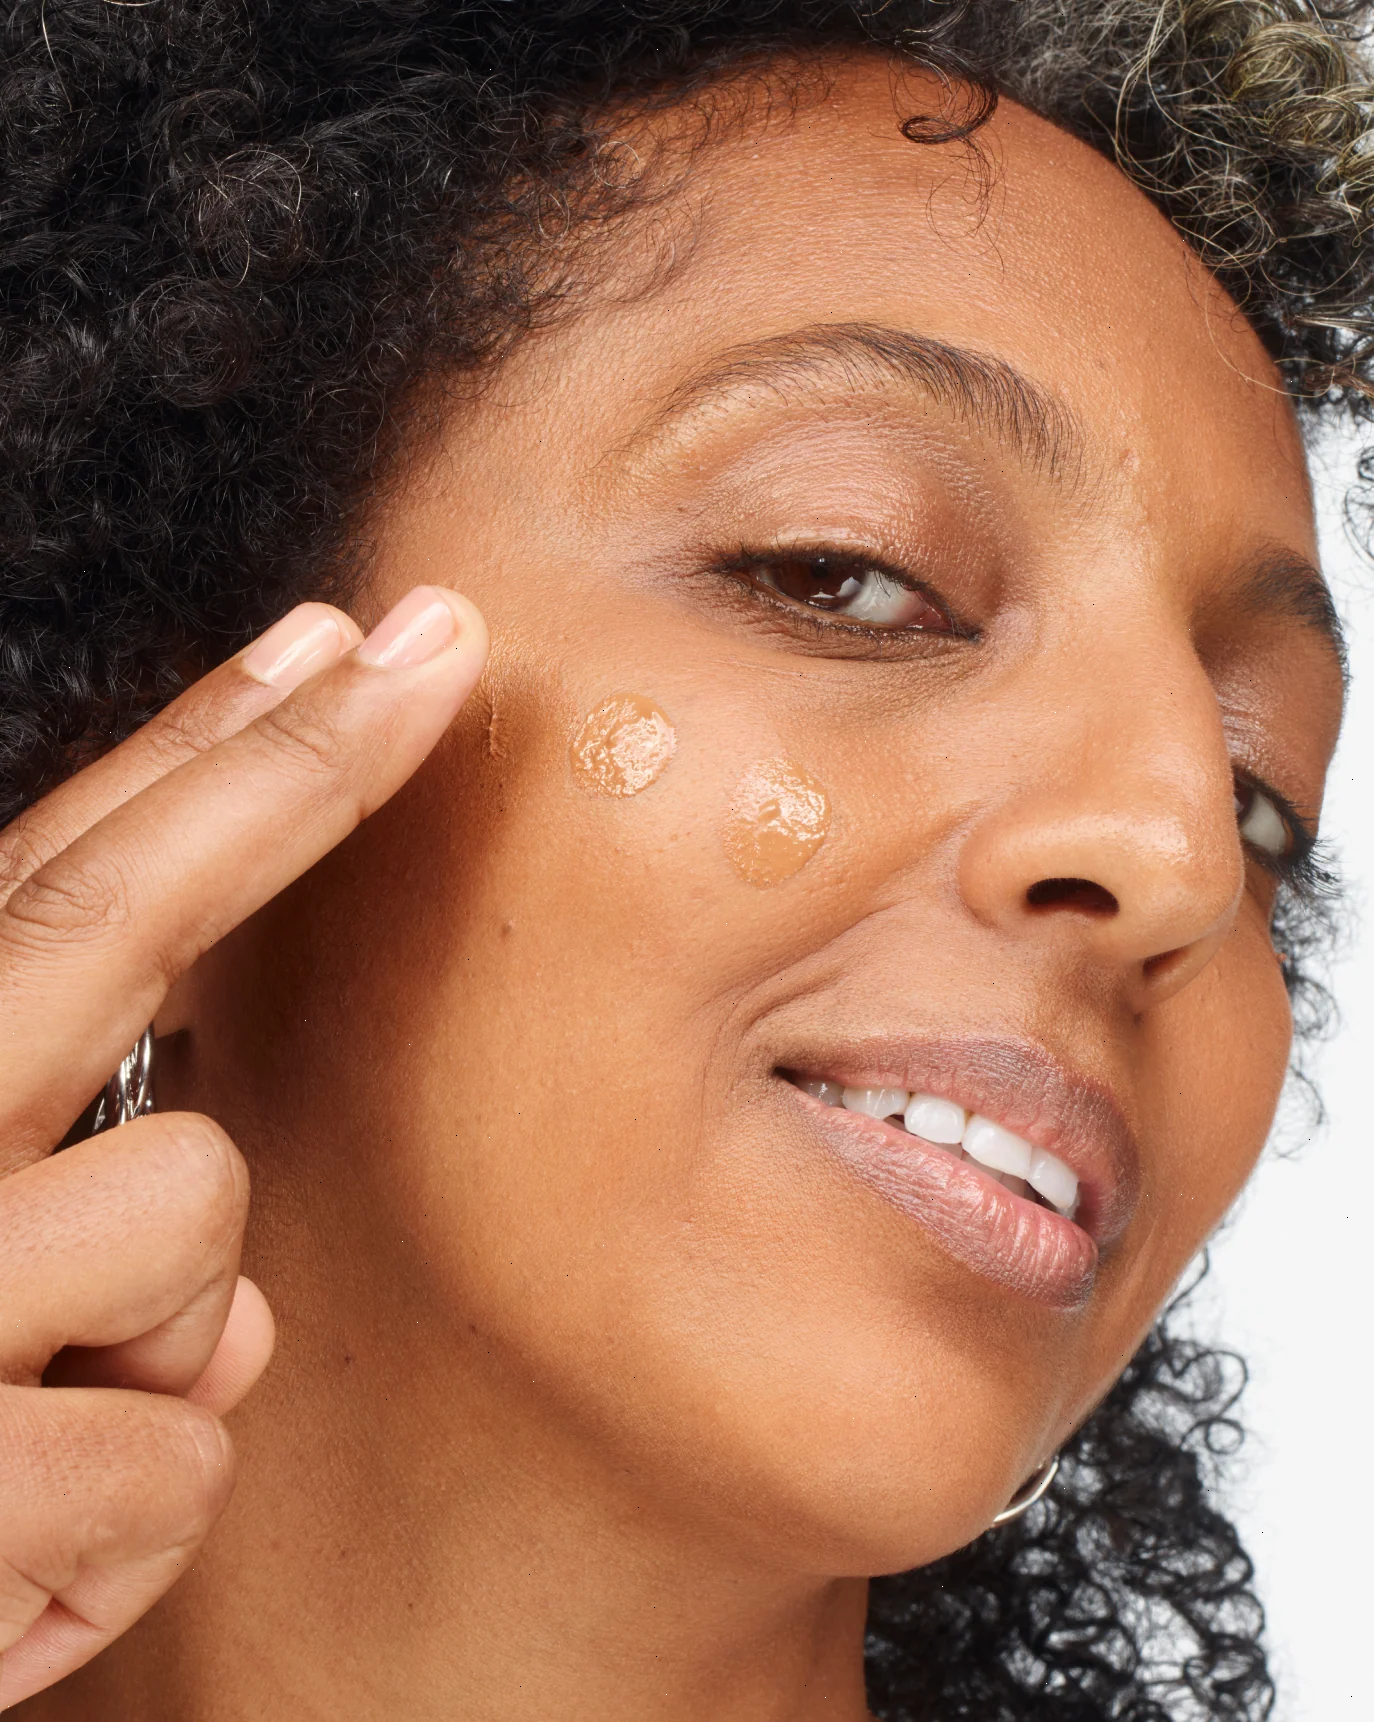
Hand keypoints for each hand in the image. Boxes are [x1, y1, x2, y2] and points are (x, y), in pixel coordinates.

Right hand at [0, 587, 487, 1708]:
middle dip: (289, 769)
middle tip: (433, 636)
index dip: (203, 759)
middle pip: (102, 919)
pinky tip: (2, 1585)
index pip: (40, 887)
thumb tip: (231, 1306)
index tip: (335, 645)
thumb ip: (52, 1250)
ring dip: (156, 1338)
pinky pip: (173, 1458)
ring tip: (12, 1442)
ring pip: (190, 1216)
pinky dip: (121, 1533)